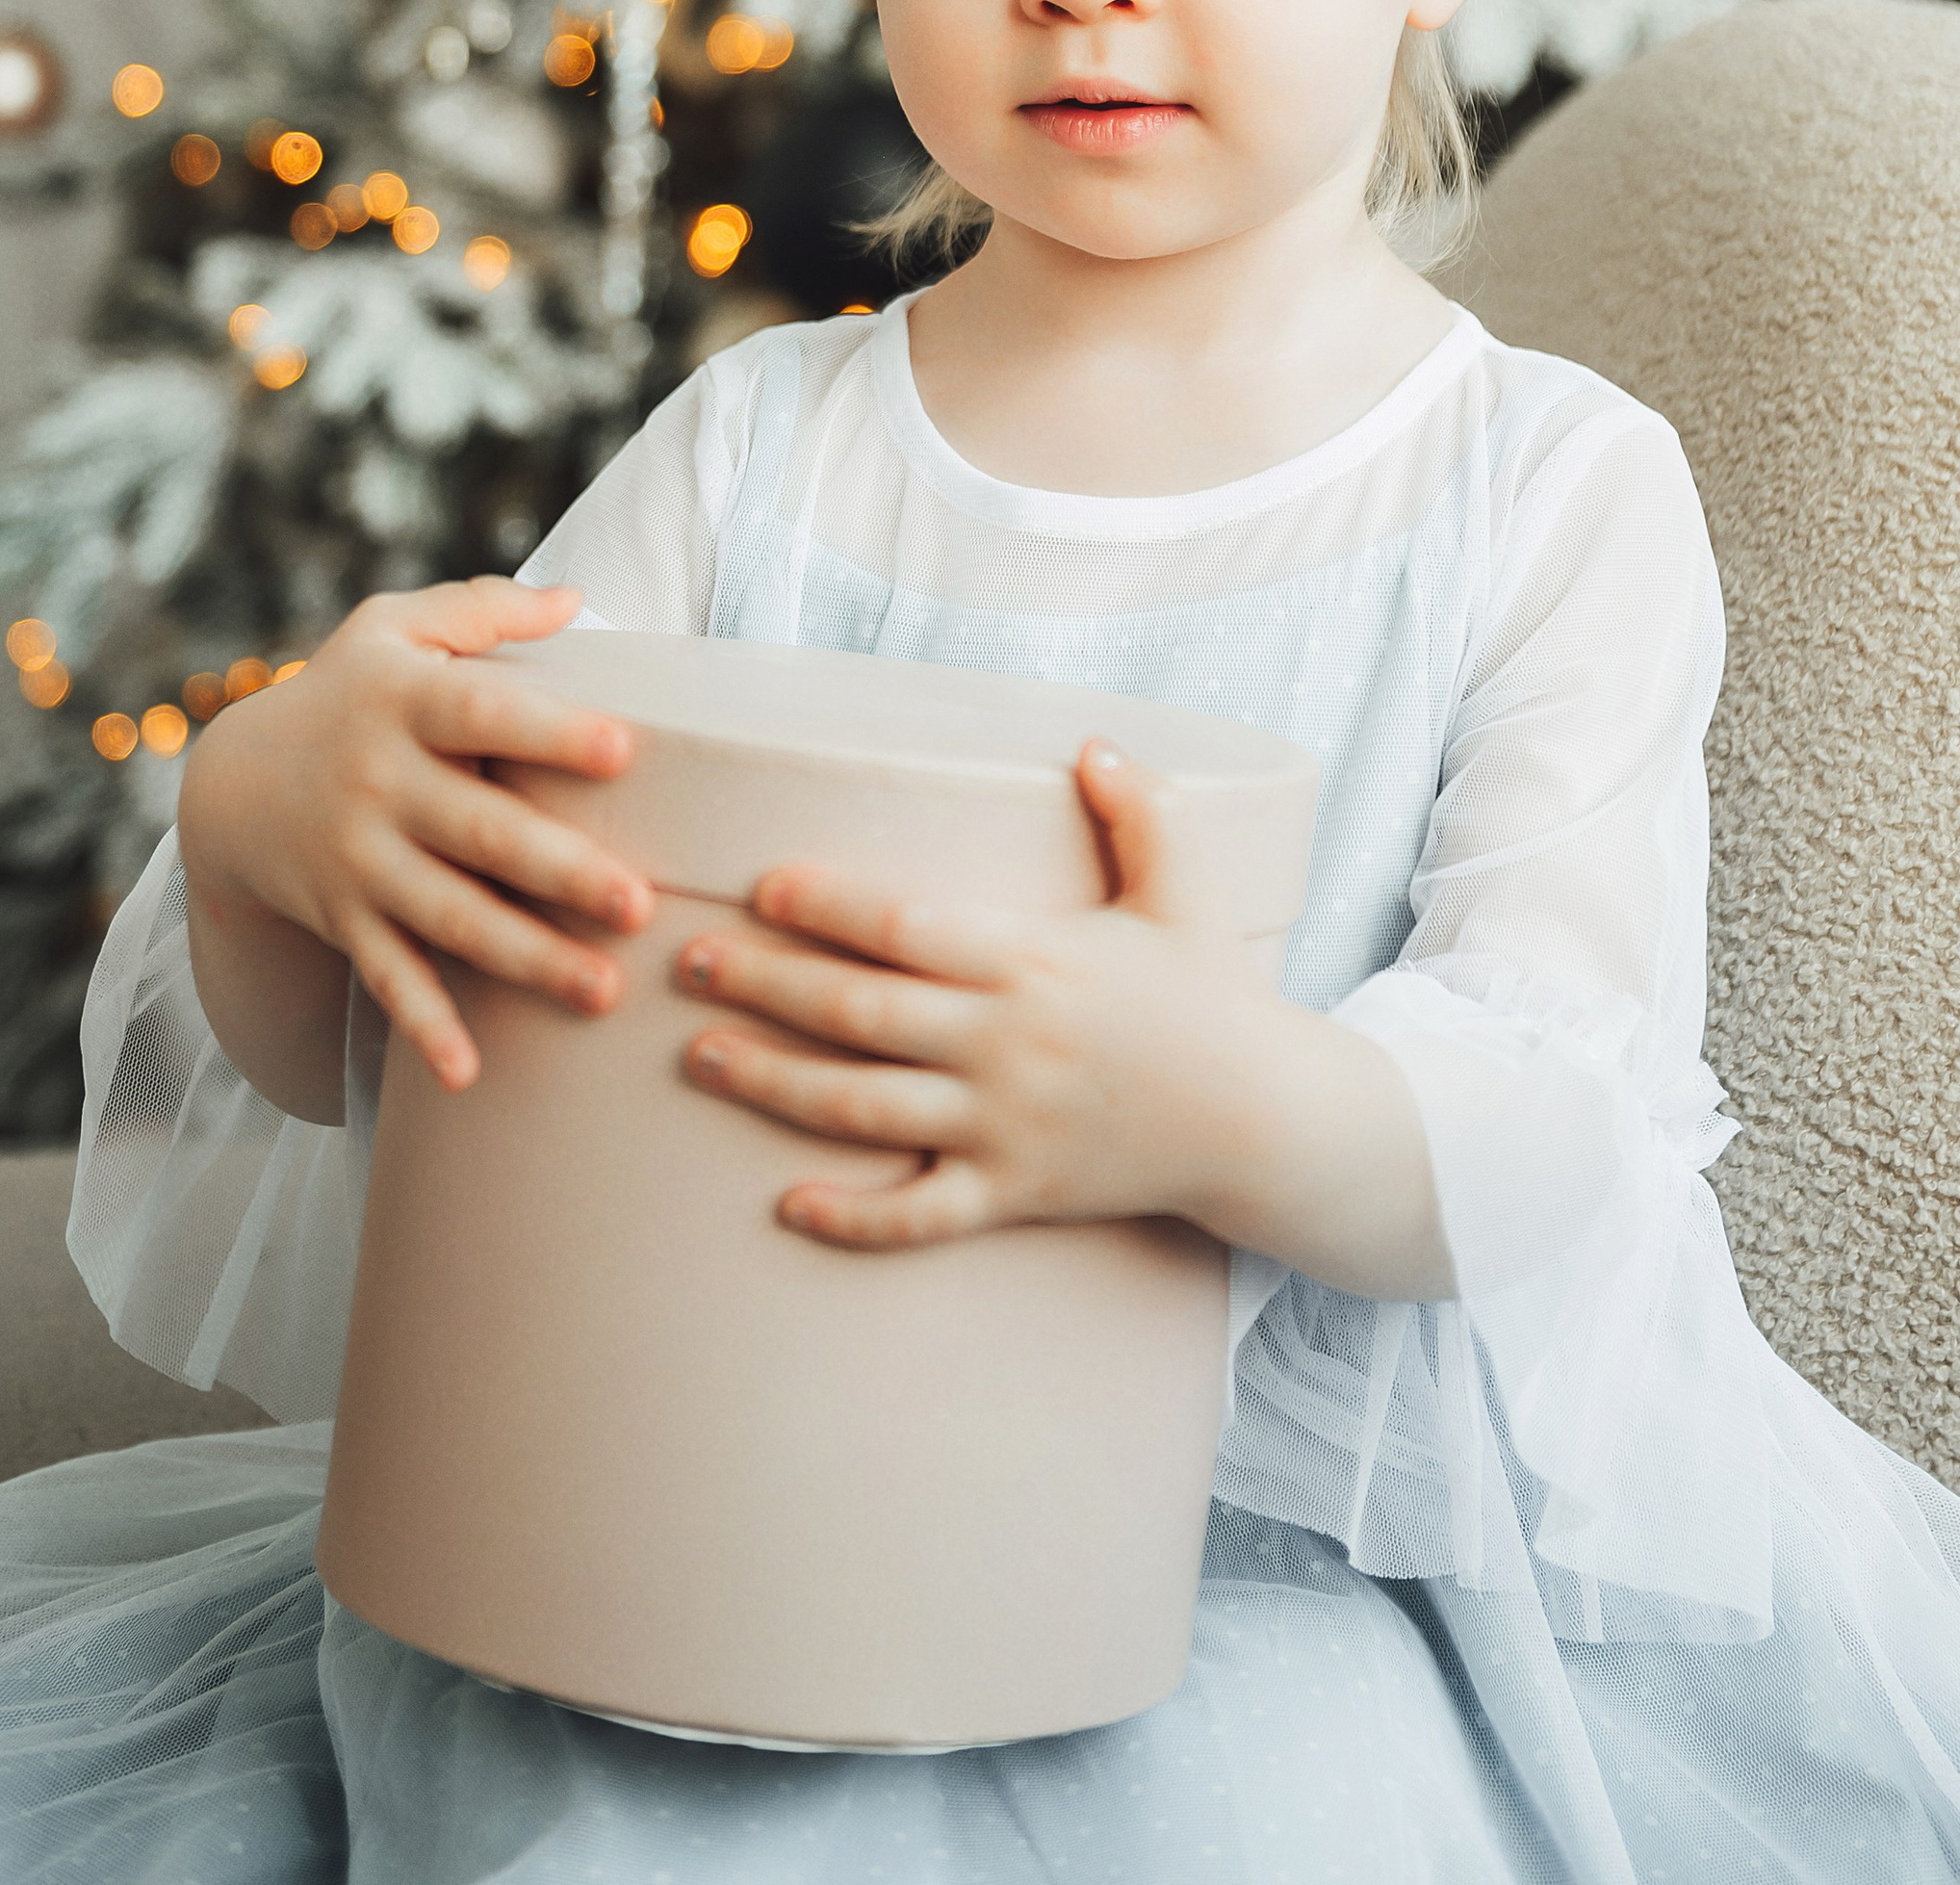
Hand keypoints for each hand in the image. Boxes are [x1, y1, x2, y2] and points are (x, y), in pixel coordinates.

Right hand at [175, 577, 654, 1097]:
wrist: (231, 785)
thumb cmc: (348, 692)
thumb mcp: (393, 628)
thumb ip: (482, 610)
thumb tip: (575, 598)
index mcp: (405, 703)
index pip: (484, 713)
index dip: (549, 731)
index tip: (624, 750)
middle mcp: (381, 785)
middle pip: (481, 832)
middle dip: (559, 871)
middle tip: (638, 904)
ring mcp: (359, 860)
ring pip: (449, 918)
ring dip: (524, 958)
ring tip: (601, 990)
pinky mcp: (345, 919)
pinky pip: (387, 978)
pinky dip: (422, 1026)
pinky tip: (469, 1073)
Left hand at [673, 740, 1283, 1251]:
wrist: (1269, 1123)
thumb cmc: (1217, 998)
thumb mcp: (1186, 891)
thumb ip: (1140, 811)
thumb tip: (1093, 743)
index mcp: (1035, 961)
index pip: (907, 925)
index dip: (829, 905)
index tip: (761, 884)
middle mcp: (1007, 1045)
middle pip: (861, 1014)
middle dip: (767, 986)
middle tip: (690, 963)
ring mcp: (1006, 1128)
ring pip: (864, 1110)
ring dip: (774, 1084)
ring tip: (700, 1057)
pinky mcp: (1015, 1196)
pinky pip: (919, 1216)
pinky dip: (852, 1216)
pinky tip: (787, 1205)